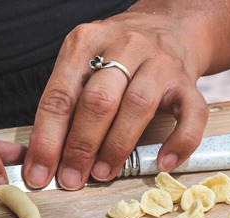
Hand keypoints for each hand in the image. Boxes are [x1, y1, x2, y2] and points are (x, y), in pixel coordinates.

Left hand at [23, 10, 209, 189]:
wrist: (169, 26)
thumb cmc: (119, 55)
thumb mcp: (85, 61)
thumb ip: (68, 102)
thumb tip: (48, 158)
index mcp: (86, 42)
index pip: (60, 96)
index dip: (47, 140)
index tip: (40, 173)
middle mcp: (124, 47)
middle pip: (98, 101)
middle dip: (80, 147)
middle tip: (71, 179)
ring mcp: (159, 64)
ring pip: (137, 106)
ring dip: (117, 147)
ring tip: (103, 174)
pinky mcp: (188, 82)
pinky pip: (190, 115)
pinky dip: (179, 142)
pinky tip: (164, 162)